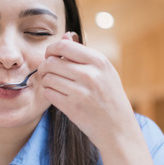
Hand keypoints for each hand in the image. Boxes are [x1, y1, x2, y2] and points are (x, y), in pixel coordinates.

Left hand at [38, 32, 136, 150]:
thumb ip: (83, 54)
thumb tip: (65, 36)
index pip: (63, 46)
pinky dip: (49, 93)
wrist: (118, 128)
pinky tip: (57, 95)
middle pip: (51, 62)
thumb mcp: (104, 72)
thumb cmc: (110, 97)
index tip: (50, 56)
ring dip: (46, 81)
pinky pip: (48, 93)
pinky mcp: (72, 108)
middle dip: (45, 66)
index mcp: (99, 61)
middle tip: (48, 72)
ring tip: (55, 84)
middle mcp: (90, 74)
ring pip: (48, 78)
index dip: (51, 50)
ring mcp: (81, 92)